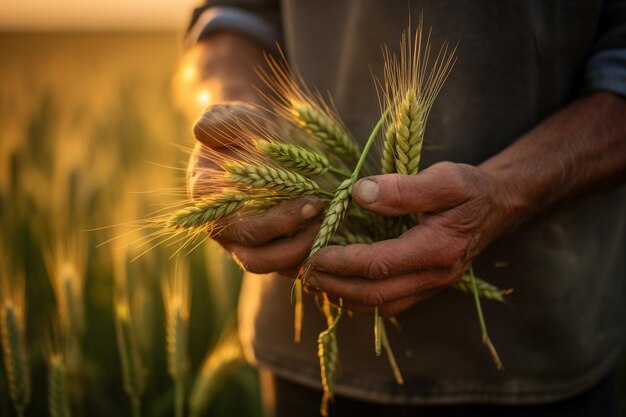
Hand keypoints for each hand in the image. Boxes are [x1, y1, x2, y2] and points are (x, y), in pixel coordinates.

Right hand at [187, 102, 324, 275]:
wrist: (253, 137)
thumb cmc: (242, 127)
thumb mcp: (230, 118)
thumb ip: (218, 123)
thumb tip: (203, 132)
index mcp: (211, 206)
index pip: (244, 229)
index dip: (279, 222)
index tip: (313, 203)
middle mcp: (227, 231)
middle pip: (257, 259)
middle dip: (295, 246)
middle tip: (328, 221)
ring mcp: (249, 243)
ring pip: (275, 267)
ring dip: (306, 254)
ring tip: (335, 228)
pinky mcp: (270, 245)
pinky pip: (290, 265)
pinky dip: (313, 256)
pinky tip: (338, 239)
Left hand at [306, 161, 515, 314]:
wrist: (498, 207)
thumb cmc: (471, 188)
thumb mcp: (446, 178)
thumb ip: (404, 188)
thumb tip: (359, 194)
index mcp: (437, 249)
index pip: (380, 264)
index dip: (343, 261)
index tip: (314, 252)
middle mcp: (435, 276)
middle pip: (375, 293)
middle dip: (335, 285)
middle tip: (303, 272)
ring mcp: (431, 286)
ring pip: (381, 305)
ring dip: (344, 297)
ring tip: (315, 281)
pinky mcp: (426, 286)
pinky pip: (390, 303)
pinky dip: (361, 298)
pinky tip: (342, 285)